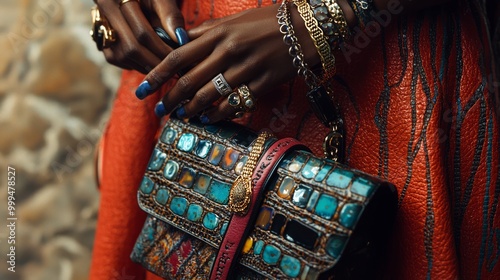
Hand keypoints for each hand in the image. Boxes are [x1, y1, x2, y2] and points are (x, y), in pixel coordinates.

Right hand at [94, 0, 187, 72]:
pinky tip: (152, 62)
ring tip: (166, 66)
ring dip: (147, 65)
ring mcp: (101, 25)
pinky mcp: (102, 40)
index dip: (162, 48)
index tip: (179, 58)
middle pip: (132, 48)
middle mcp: (105, 10)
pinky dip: (137, 64)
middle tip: (175, 68)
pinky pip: (119, 59)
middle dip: (156, 61)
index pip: (142, 33)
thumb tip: (180, 38)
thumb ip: (170, 15)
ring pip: (123, 56)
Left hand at [135, 4, 321, 121]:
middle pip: (189, 80)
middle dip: (170, 99)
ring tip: (181, 116)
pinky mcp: (262, 83)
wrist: (305, 29)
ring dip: (191, 109)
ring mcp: (246, 68)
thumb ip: (205, 33)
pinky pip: (234, 103)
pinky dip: (217, 114)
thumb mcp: (233, 21)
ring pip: (209, 96)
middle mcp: (228, 51)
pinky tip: (207, 119)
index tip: (142, 88)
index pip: (177, 56)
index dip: (156, 74)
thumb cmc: (266, 23)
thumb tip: (178, 42)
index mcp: (218, 33)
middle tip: (159, 110)